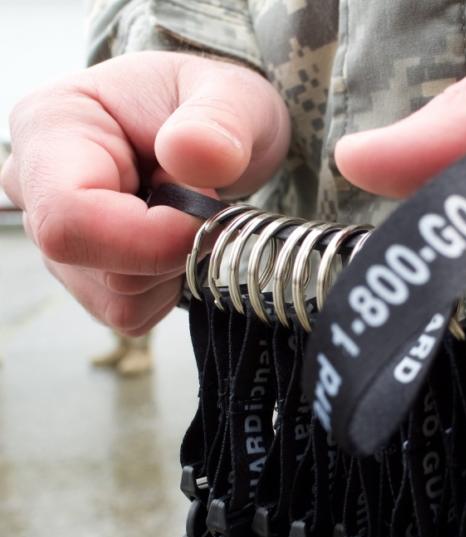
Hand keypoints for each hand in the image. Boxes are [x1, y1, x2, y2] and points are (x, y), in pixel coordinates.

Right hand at [1, 52, 289, 334]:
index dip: (150, 237)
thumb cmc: (211, 105)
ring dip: (175, 267)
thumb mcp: (232, 95)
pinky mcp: (86, 278)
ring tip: (183, 209)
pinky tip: (175, 238)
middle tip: (200, 196)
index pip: (69, 217)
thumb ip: (219, 120)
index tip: (207, 214)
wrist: (211, 132)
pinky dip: (171, 285)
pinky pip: (135, 314)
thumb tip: (192, 154)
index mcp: (52, 127)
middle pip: (99, 269)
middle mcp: (35, 190)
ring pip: (120, 301)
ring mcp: (56, 242)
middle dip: (172, 247)